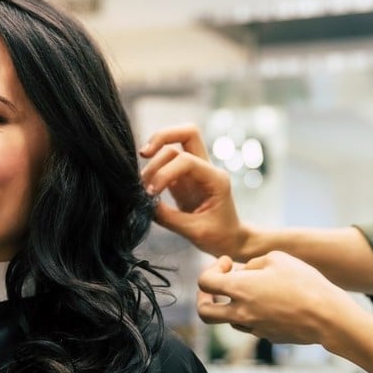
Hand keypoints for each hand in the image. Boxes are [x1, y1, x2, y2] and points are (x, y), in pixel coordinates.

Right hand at [140, 124, 245, 257]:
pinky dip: (153, 168)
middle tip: (143, 154)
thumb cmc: (219, 236)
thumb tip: (144, 203)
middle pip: (187, 133)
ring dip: (154, 159)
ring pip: (173, 145)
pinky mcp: (183, 178)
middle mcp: (207, 168)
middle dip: (162, 137)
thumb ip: (168, 217)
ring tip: (143, 184)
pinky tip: (145, 184)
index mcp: (216, 179)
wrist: (229, 240)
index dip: (164, 173)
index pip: (187, 161)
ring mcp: (195, 171)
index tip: (151, 193)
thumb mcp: (195, 231)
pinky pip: (166, 163)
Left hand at [196, 251, 367, 345]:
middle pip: (204, 313)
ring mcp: (254, 328)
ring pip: (229, 321)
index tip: (228, 263)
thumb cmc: (304, 283)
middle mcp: (241, 312)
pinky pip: (251, 326)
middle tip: (218, 286)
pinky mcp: (267, 337)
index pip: (204, 283)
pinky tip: (272, 302)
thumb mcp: (278, 258)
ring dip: (233, 305)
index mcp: (240, 289)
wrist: (328, 317)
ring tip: (253, 290)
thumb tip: (244, 272)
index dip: (212, 269)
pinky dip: (253, 314)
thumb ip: (253, 263)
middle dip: (205, 298)